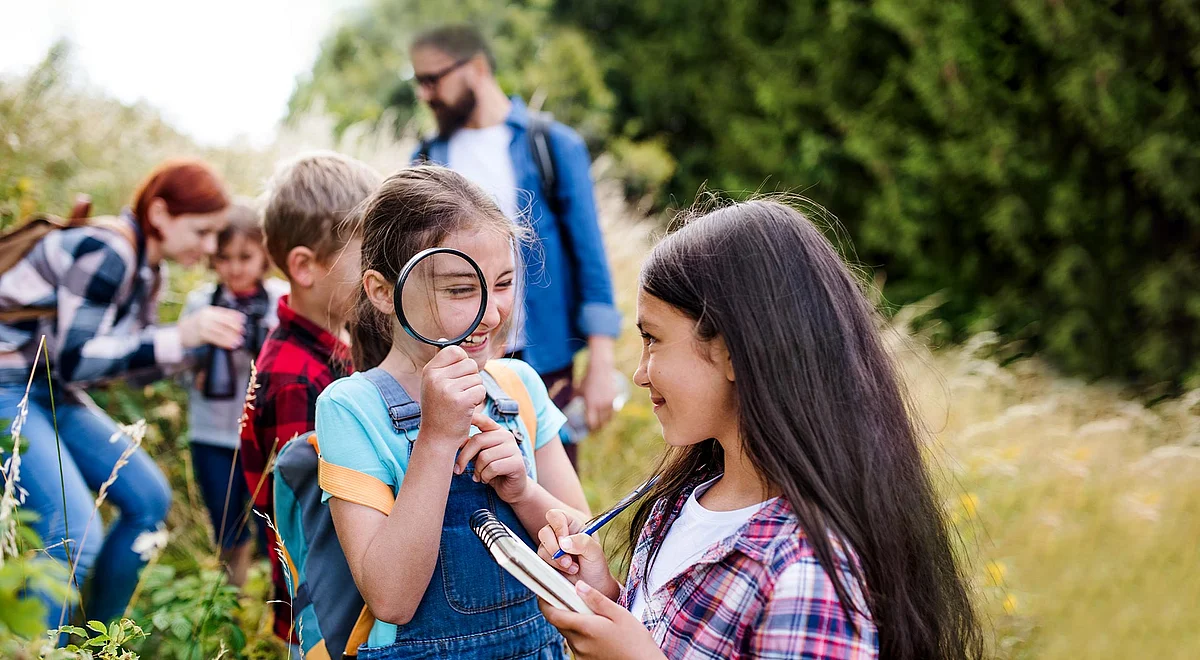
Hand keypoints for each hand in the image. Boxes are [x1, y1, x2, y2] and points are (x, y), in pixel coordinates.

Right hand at [179, 306, 244, 349]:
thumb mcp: (205, 318)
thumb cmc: (194, 326)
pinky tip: (231, 345)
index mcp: (209, 311)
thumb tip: (234, 322)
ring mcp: (203, 325)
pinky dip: (226, 342)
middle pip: (225, 321)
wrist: (179, 333)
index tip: (243, 320)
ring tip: (240, 341)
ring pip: (222, 331)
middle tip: (243, 331)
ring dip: (232, 336)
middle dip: (235, 327)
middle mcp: (206, 316)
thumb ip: (217, 318)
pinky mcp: (202, 335)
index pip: (225, 312)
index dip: (235, 316)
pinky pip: (217, 339)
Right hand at [420, 346, 485, 453]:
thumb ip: (441, 363)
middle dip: (471, 379)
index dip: (462, 363)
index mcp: (429, 370)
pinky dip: (478, 400)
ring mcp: (447, 389)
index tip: (457, 378)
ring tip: (461, 403)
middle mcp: (435, 377)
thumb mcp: (434, 384)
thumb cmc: (439, 409)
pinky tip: (466, 409)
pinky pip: (481, 390)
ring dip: (475, 391)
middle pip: (470, 364)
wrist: (437, 438)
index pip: (455, 350)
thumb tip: (444, 339)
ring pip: (477, 378)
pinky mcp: (460, 401)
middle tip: (459, 395)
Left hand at [456, 411, 528, 502]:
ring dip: (477, 471)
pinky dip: (485, 477)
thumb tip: (454, 440)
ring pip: (484, 457)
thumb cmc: (492, 471)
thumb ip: (471, 446)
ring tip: (478, 476)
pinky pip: (492, 468)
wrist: (512, 489)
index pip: (483, 420)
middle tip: (457, 470)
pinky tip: (486, 480)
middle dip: (464, 457)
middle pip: (478, 440)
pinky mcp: (517, 463)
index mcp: (497, 431)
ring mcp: (513, 448)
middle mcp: (507, 436)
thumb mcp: (479, 456)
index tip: (456, 417)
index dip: (471, 417)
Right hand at [537, 509, 618, 595]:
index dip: (558, 527)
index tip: (564, 542)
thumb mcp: (595, 552)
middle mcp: (559, 534)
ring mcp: (551, 548)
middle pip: (544, 532)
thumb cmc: (596, 566)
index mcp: (572, 525)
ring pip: (542, 548)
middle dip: (555, 548)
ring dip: (556, 560)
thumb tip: (563, 542)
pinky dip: (553, 568)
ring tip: (573, 568)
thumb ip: (582, 542)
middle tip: (568, 560)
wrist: (593, 586)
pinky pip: (540, 561)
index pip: (556, 516)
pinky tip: (567, 571)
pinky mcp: (546, 561)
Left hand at [538, 581, 665, 659]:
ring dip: (574, 624)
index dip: (544, 602)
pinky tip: (599, 633)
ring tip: (594, 618)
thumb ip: (596, 599)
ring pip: (569, 634)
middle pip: (560, 624)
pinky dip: (582, 636)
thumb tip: (578, 586)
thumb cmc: (635, 641)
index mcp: (585, 628)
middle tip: (575, 599)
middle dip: (562, 610)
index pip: (553, 615)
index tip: (544, 592)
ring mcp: (581, 655)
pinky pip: (577, 645)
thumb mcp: (619, 614)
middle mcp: (579, 644)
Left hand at [579, 362, 615, 430]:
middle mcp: (601, 405)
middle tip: (595, 430)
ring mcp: (609, 402)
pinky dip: (611, 416)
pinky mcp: (615, 398)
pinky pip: (614, 412)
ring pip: (609, 419)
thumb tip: (569, 403)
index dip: (590, 428)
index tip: (588, 429)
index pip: (592, 423)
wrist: (600, 369)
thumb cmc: (587, 379)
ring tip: (602, 425)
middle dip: (598, 428)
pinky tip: (608, 418)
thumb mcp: (577, 389)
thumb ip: (573, 398)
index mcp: (591, 404)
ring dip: (605, 423)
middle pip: (601, 423)